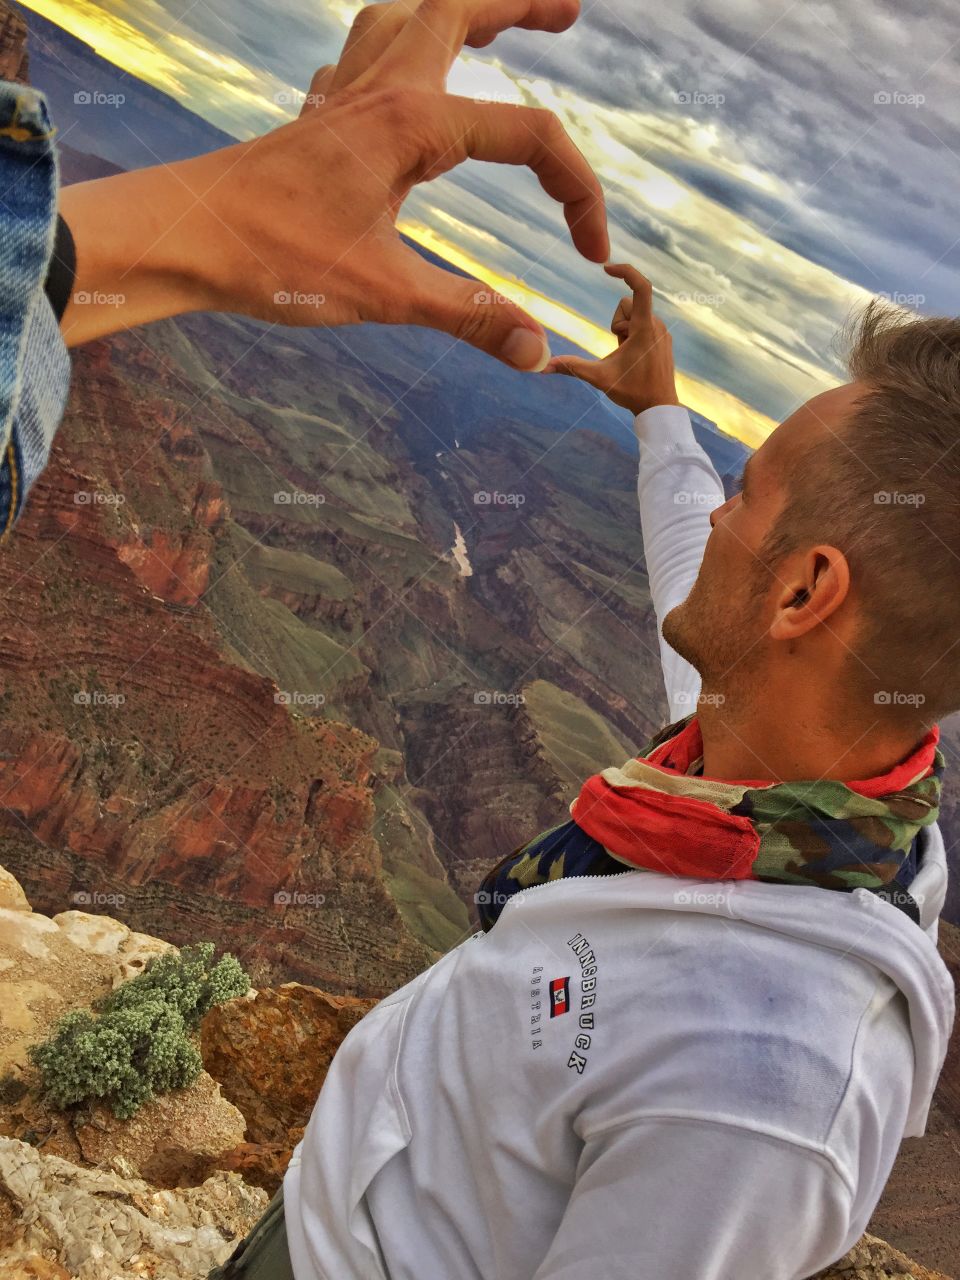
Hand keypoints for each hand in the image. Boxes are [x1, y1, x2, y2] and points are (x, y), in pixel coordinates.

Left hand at [58, 0, 608, 369]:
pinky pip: (357, 62)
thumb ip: (469, 316)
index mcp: (411, 123)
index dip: (578, 193)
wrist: (179, 239)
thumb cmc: (271, 257)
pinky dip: (388, 55)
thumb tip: (538, 353)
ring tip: (488, 24)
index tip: (593, 255)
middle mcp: (379, 92)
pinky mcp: (313, 124)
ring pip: (404, 18)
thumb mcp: (384, 294)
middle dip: (521, 6)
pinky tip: (387, 83)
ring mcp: (341, 100)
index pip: (528, 138)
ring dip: (453, 12)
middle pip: (460, 10)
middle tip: (570, 11)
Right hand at [543, 264, 679, 412]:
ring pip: (634, 316)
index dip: (625, 272)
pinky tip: (635, 359)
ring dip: (624, 333)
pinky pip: (644, 325)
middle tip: (619, 350)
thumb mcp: (599, 378)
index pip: (641, 287)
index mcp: (644, 328)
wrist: (659, 409)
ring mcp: (662, 332)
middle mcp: (657, 325)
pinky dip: (633, 337)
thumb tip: (543, 367)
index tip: (606, 269)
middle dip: (616, 324)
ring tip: (628, 357)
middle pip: (627, 305)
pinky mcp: (664, 339)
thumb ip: (572, 368)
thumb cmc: (632, 393)